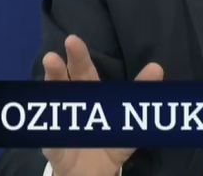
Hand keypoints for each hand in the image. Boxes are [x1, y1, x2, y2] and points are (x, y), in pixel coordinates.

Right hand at [43, 35, 162, 175]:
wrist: (94, 173)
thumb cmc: (108, 138)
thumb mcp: (126, 115)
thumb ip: (140, 92)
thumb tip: (157, 67)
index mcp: (89, 95)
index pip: (83, 72)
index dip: (78, 57)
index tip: (72, 40)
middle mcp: (72, 105)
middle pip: (63, 85)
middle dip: (56, 69)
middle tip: (51, 55)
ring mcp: (60, 125)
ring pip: (53, 107)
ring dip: (49, 95)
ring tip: (46, 79)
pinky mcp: (56, 148)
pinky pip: (51, 140)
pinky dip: (48, 129)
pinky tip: (47, 119)